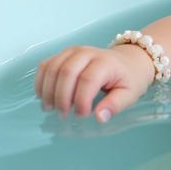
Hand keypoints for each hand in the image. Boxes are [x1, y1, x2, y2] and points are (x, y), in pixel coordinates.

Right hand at [35, 44, 154, 122]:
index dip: (81, 101)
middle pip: (66, 72)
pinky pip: (46, 65)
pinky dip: (41, 81)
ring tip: (51, 108)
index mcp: (106, 63)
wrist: (129, 61)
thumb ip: (115, 105)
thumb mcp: (129, 94)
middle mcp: (88, 53)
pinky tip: (44, 97)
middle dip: (61, 97)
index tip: (82, 115)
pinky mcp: (64, 54)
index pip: (87, 80)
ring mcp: (74, 51)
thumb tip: (100, 117)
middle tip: (64, 114)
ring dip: (47, 91)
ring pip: (52, 68)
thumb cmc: (129, 79)